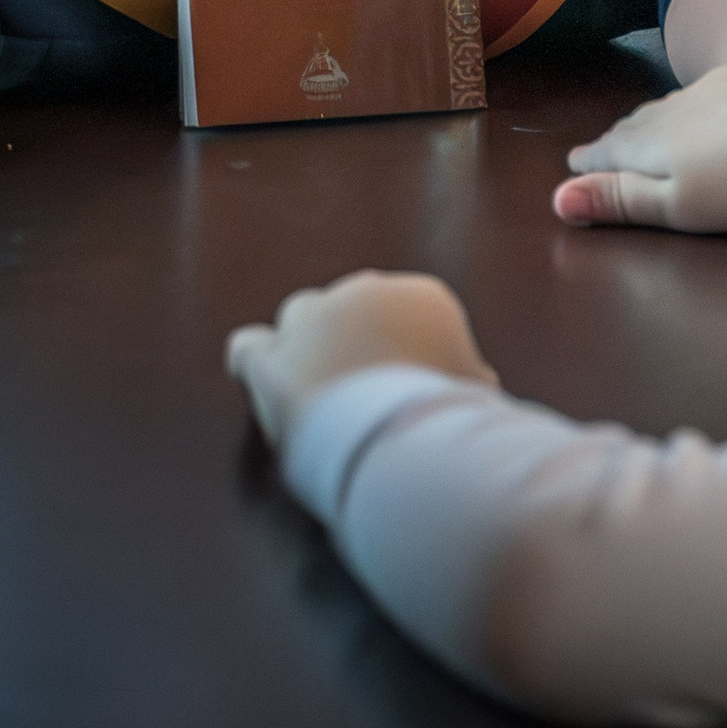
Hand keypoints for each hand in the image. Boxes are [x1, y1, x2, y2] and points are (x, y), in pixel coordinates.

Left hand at [225, 271, 498, 444]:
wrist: (402, 435)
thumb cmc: (447, 417)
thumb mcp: (477, 391)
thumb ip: (467, 376)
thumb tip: (477, 383)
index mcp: (420, 295)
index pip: (406, 312)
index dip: (405, 348)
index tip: (409, 382)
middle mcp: (363, 293)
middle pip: (353, 306)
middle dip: (357, 338)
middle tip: (366, 384)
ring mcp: (313, 322)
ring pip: (300, 315)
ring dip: (308, 342)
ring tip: (316, 378)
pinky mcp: (272, 361)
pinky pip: (249, 347)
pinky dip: (255, 361)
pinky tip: (258, 375)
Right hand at [551, 58, 726, 233]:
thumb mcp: (679, 207)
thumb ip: (619, 200)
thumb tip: (556, 198)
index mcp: (653, 144)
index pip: (610, 151)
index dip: (590, 162)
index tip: (574, 164)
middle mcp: (676, 107)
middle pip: (637, 125)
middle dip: (619, 140)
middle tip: (604, 149)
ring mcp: (715, 86)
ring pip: (672, 106)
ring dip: (654, 121)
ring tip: (647, 132)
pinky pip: (710, 91)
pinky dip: (696, 107)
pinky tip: (708, 112)